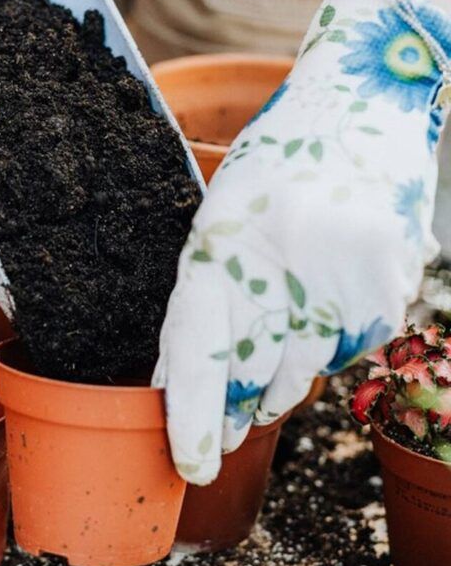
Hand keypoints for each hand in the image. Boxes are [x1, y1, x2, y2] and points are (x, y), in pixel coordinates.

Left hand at [154, 0, 448, 484]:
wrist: (364, 102)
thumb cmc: (277, 164)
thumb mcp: (221, 216)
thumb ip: (201, 296)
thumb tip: (178, 378)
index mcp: (220, 237)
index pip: (195, 345)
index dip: (189, 412)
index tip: (190, 463)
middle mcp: (282, 262)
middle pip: (249, 369)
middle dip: (233, 410)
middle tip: (225, 432)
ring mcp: (341, 276)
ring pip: (300, 369)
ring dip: (276, 381)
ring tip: (264, 375)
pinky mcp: (388, 287)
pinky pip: (343, 346)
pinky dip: (322, 341)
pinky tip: (318, 304)